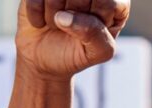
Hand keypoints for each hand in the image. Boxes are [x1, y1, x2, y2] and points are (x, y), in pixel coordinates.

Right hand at [15, 0, 130, 80]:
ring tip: (57, 24)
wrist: (45, 58)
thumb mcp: (98, 52)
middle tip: (71, 28)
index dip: (94, 21)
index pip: (107, 2)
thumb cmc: (78, 52)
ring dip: (54, 16)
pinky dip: (36, 13)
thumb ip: (96, 35)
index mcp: (115, 1)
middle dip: (74, 18)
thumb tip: (66, 16)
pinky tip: (40, 22)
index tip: (90, 33)